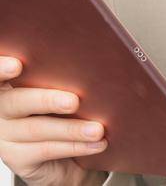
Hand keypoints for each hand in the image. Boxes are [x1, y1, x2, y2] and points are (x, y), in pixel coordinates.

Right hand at [0, 55, 107, 185]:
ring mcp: (5, 135)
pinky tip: (95, 143)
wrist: (71, 153)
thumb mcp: (65, 89)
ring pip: (36, 128)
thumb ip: (65, 78)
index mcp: (10, 85)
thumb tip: (93, 67)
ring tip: (97, 129)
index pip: (1, 75)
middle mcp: (2, 108)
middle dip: (46, 100)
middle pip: (16, 101)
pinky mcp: (17, 158)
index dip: (2, 69)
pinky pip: (46, 150)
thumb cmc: (70, 110)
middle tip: (74, 102)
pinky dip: (74, 146)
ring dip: (71, 129)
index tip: (17, 65)